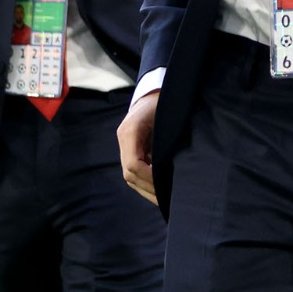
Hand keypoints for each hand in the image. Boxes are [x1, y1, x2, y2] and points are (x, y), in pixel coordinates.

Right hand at [117, 90, 159, 204]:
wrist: (153, 92)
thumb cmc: (164, 103)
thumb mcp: (166, 119)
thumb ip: (165, 142)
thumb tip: (168, 170)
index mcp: (130, 131)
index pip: (133, 164)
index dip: (149, 178)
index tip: (165, 184)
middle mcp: (123, 139)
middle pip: (129, 174)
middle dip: (149, 188)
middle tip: (168, 200)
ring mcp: (124, 144)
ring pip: (130, 176)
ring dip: (146, 188)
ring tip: (164, 199)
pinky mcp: (129, 148)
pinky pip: (133, 170)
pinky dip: (145, 182)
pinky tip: (159, 189)